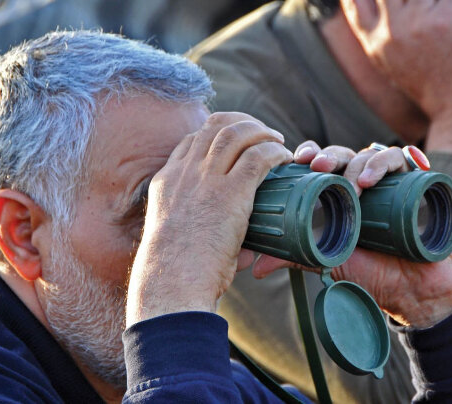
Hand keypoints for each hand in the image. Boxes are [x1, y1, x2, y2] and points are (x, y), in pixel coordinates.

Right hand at [127, 112, 292, 324]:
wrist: (171, 281)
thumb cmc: (174, 272)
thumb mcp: (174, 238)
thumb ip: (200, 231)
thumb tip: (241, 252)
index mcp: (167, 181)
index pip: (191, 140)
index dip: (216, 132)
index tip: (235, 140)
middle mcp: (184, 172)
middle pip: (215, 126)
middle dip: (243, 122)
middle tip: (262, 134)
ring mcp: (206, 179)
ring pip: (236, 133)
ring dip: (261, 132)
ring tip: (278, 141)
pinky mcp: (230, 193)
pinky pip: (258, 157)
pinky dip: (274, 152)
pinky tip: (284, 158)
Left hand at [254, 141, 451, 327]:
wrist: (418, 294)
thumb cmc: (374, 275)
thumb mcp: (330, 262)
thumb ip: (295, 257)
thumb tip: (255, 268)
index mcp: (341, 196)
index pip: (322, 165)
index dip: (309, 156)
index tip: (296, 161)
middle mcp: (364, 185)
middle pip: (344, 155)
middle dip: (329, 156)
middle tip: (317, 166)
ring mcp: (391, 183)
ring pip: (372, 153)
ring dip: (360, 163)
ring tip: (355, 183)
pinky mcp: (418, 183)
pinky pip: (405, 160)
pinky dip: (390, 162)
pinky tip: (375, 179)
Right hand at [340, 0, 451, 165]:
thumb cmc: (436, 92)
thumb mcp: (396, 69)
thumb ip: (387, 42)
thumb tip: (386, 22)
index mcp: (377, 45)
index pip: (356, 3)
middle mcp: (391, 31)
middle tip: (426, 10)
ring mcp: (417, 21)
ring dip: (438, 3)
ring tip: (443, 12)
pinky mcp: (447, 15)